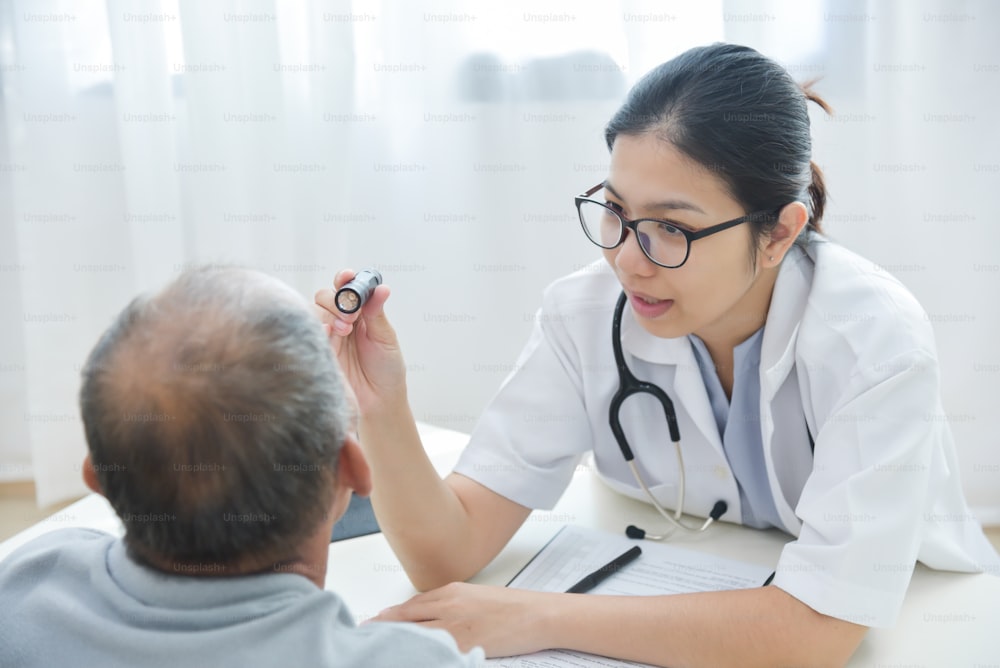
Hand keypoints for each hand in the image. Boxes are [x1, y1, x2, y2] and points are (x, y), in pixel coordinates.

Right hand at [314, 270, 406, 412]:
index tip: (348, 276)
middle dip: (337, 299)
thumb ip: (377, 313)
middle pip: (326, 296)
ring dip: (329, 313)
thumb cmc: (386, 370)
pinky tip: (329, 333)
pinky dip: (318, 328)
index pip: (347, 288)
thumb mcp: (385, 339)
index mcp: (360, 314)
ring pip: (315, 311)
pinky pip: (309, 332)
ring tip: (345, 329)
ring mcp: (328, 336)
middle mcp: (341, 321)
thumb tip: (382, 288)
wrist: (379, 402)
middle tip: (353, 315)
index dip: (345, 279)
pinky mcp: (318, 351)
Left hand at [373, 582, 553, 657]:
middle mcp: (447, 606)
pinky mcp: (465, 645)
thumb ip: (449, 605)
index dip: (386, 619)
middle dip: (382, 631)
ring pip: (414, 636)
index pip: (408, 607)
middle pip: (404, 620)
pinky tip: (408, 660)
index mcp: (450, 592)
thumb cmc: (512, 607)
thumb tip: (425, 617)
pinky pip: (434, 653)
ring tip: (377, 653)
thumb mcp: (475, 597)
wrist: (539, 614)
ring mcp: (455, 626)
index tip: (371, 625)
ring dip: (395, 645)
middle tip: (363, 641)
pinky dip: (418, 656)